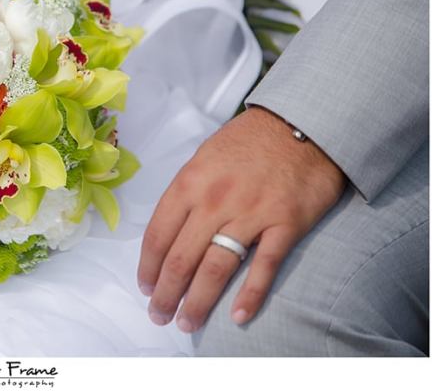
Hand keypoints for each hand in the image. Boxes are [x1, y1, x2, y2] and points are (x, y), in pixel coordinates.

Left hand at [137, 106, 345, 332]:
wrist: (301, 123)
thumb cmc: (248, 141)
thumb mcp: (204, 158)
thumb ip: (186, 194)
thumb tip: (169, 231)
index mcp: (189, 184)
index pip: (158, 236)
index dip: (148, 268)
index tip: (145, 288)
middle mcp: (214, 201)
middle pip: (181, 259)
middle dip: (166, 294)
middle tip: (159, 315)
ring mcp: (250, 214)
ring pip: (215, 269)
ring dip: (198, 302)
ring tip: (187, 323)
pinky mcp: (284, 224)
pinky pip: (263, 267)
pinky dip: (250, 296)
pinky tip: (237, 316)